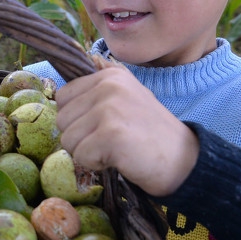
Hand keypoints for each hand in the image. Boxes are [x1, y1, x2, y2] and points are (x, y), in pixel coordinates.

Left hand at [54, 62, 198, 196]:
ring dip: (88, 152)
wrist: (183, 160)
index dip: (77, 119)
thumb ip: (94, 94)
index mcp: (108, 75)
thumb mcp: (124, 100)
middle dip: (81, 138)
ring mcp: (109, 108)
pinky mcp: (110, 134)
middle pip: (62, 120)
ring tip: (116, 148)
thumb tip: (57, 96)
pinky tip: (120, 158)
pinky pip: (80, 156)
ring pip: (68, 140)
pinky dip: (97, 164)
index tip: (104, 126)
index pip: (62, 97)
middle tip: (111, 140)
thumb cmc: (148, 134)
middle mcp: (108, 86)